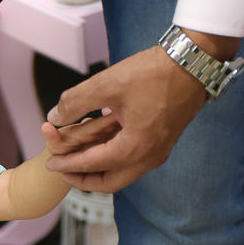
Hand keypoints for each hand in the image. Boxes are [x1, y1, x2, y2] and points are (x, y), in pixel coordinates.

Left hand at [44, 46, 207, 191]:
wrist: (194, 62)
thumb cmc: (153, 72)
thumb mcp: (107, 84)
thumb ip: (75, 102)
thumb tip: (53, 117)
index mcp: (133, 147)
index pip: (92, 164)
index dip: (67, 164)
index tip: (49, 163)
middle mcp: (149, 156)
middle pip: (110, 183)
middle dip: (83, 180)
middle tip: (63, 170)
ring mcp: (159, 150)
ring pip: (124, 174)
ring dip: (100, 171)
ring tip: (80, 159)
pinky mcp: (164, 141)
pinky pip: (135, 161)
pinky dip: (115, 160)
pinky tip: (103, 144)